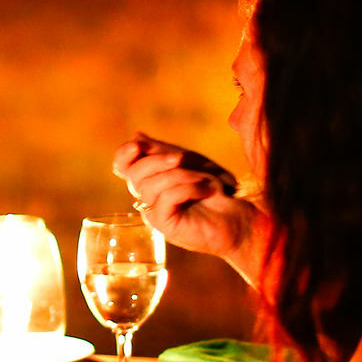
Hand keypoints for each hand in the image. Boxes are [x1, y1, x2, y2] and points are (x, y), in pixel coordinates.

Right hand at [113, 133, 265, 270]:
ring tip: (204, 179)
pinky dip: (188, 188)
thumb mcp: (189, 162)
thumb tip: (136, 135)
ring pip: (149, 186)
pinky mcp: (165, 226)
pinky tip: (205, 191)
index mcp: (151, 180)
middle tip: (182, 158)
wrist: (239, 217)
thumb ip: (162, 151)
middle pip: (133, 174)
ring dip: (180, 175)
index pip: (122, 167)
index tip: (138, 145)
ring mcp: (154, 213)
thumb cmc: (217, 189)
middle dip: (158, 161)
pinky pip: (164, 199)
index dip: (123, 155)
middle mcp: (148, 198)